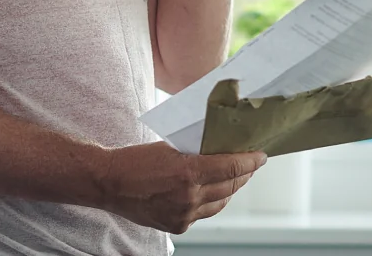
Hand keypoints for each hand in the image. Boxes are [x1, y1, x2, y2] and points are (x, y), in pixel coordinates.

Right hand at [95, 141, 265, 233]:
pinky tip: (213, 191)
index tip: (261, 155)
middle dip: (245, 173)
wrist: (110, 183)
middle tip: (252, 163)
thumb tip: (220, 149)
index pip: (232, 167)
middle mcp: (190, 197)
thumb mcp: (169, 146)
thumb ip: (196, 151)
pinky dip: (212, 201)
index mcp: (188, 173)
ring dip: (231, 189)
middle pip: (231, 186)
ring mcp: (184, 214)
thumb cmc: (136, 159)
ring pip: (221, 202)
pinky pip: (204, 213)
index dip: (251, 161)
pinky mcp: (178, 225)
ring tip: (237, 177)